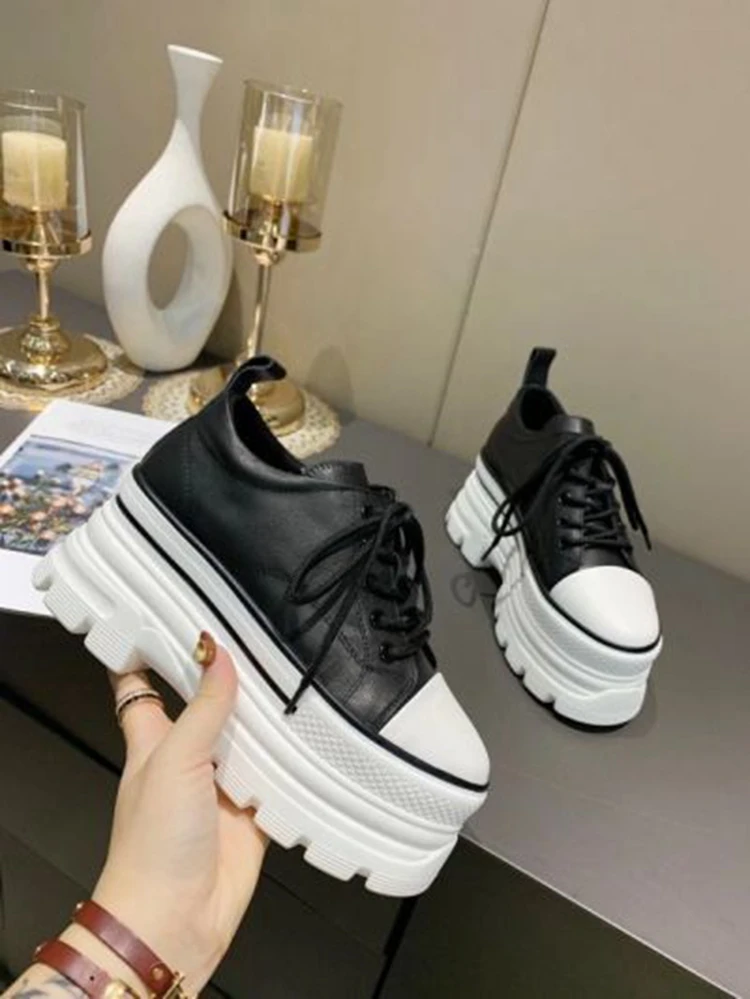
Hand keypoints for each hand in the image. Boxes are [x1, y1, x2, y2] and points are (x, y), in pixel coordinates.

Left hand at [90, 638, 266, 993]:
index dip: (151, 652)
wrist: (175, 919)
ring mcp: (220, 786)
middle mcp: (187, 759)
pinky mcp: (251, 814)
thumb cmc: (152, 845)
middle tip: (258, 642)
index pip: (143, 685)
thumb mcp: (174, 760)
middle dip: (229, 680)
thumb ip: (202, 708)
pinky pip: (277, 780)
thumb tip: (216, 656)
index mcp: (153, 740)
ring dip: (266, 722)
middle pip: (207, 706)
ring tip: (294, 680)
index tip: (170, 618)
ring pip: (246, 740)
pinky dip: (292, 766)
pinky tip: (311, 742)